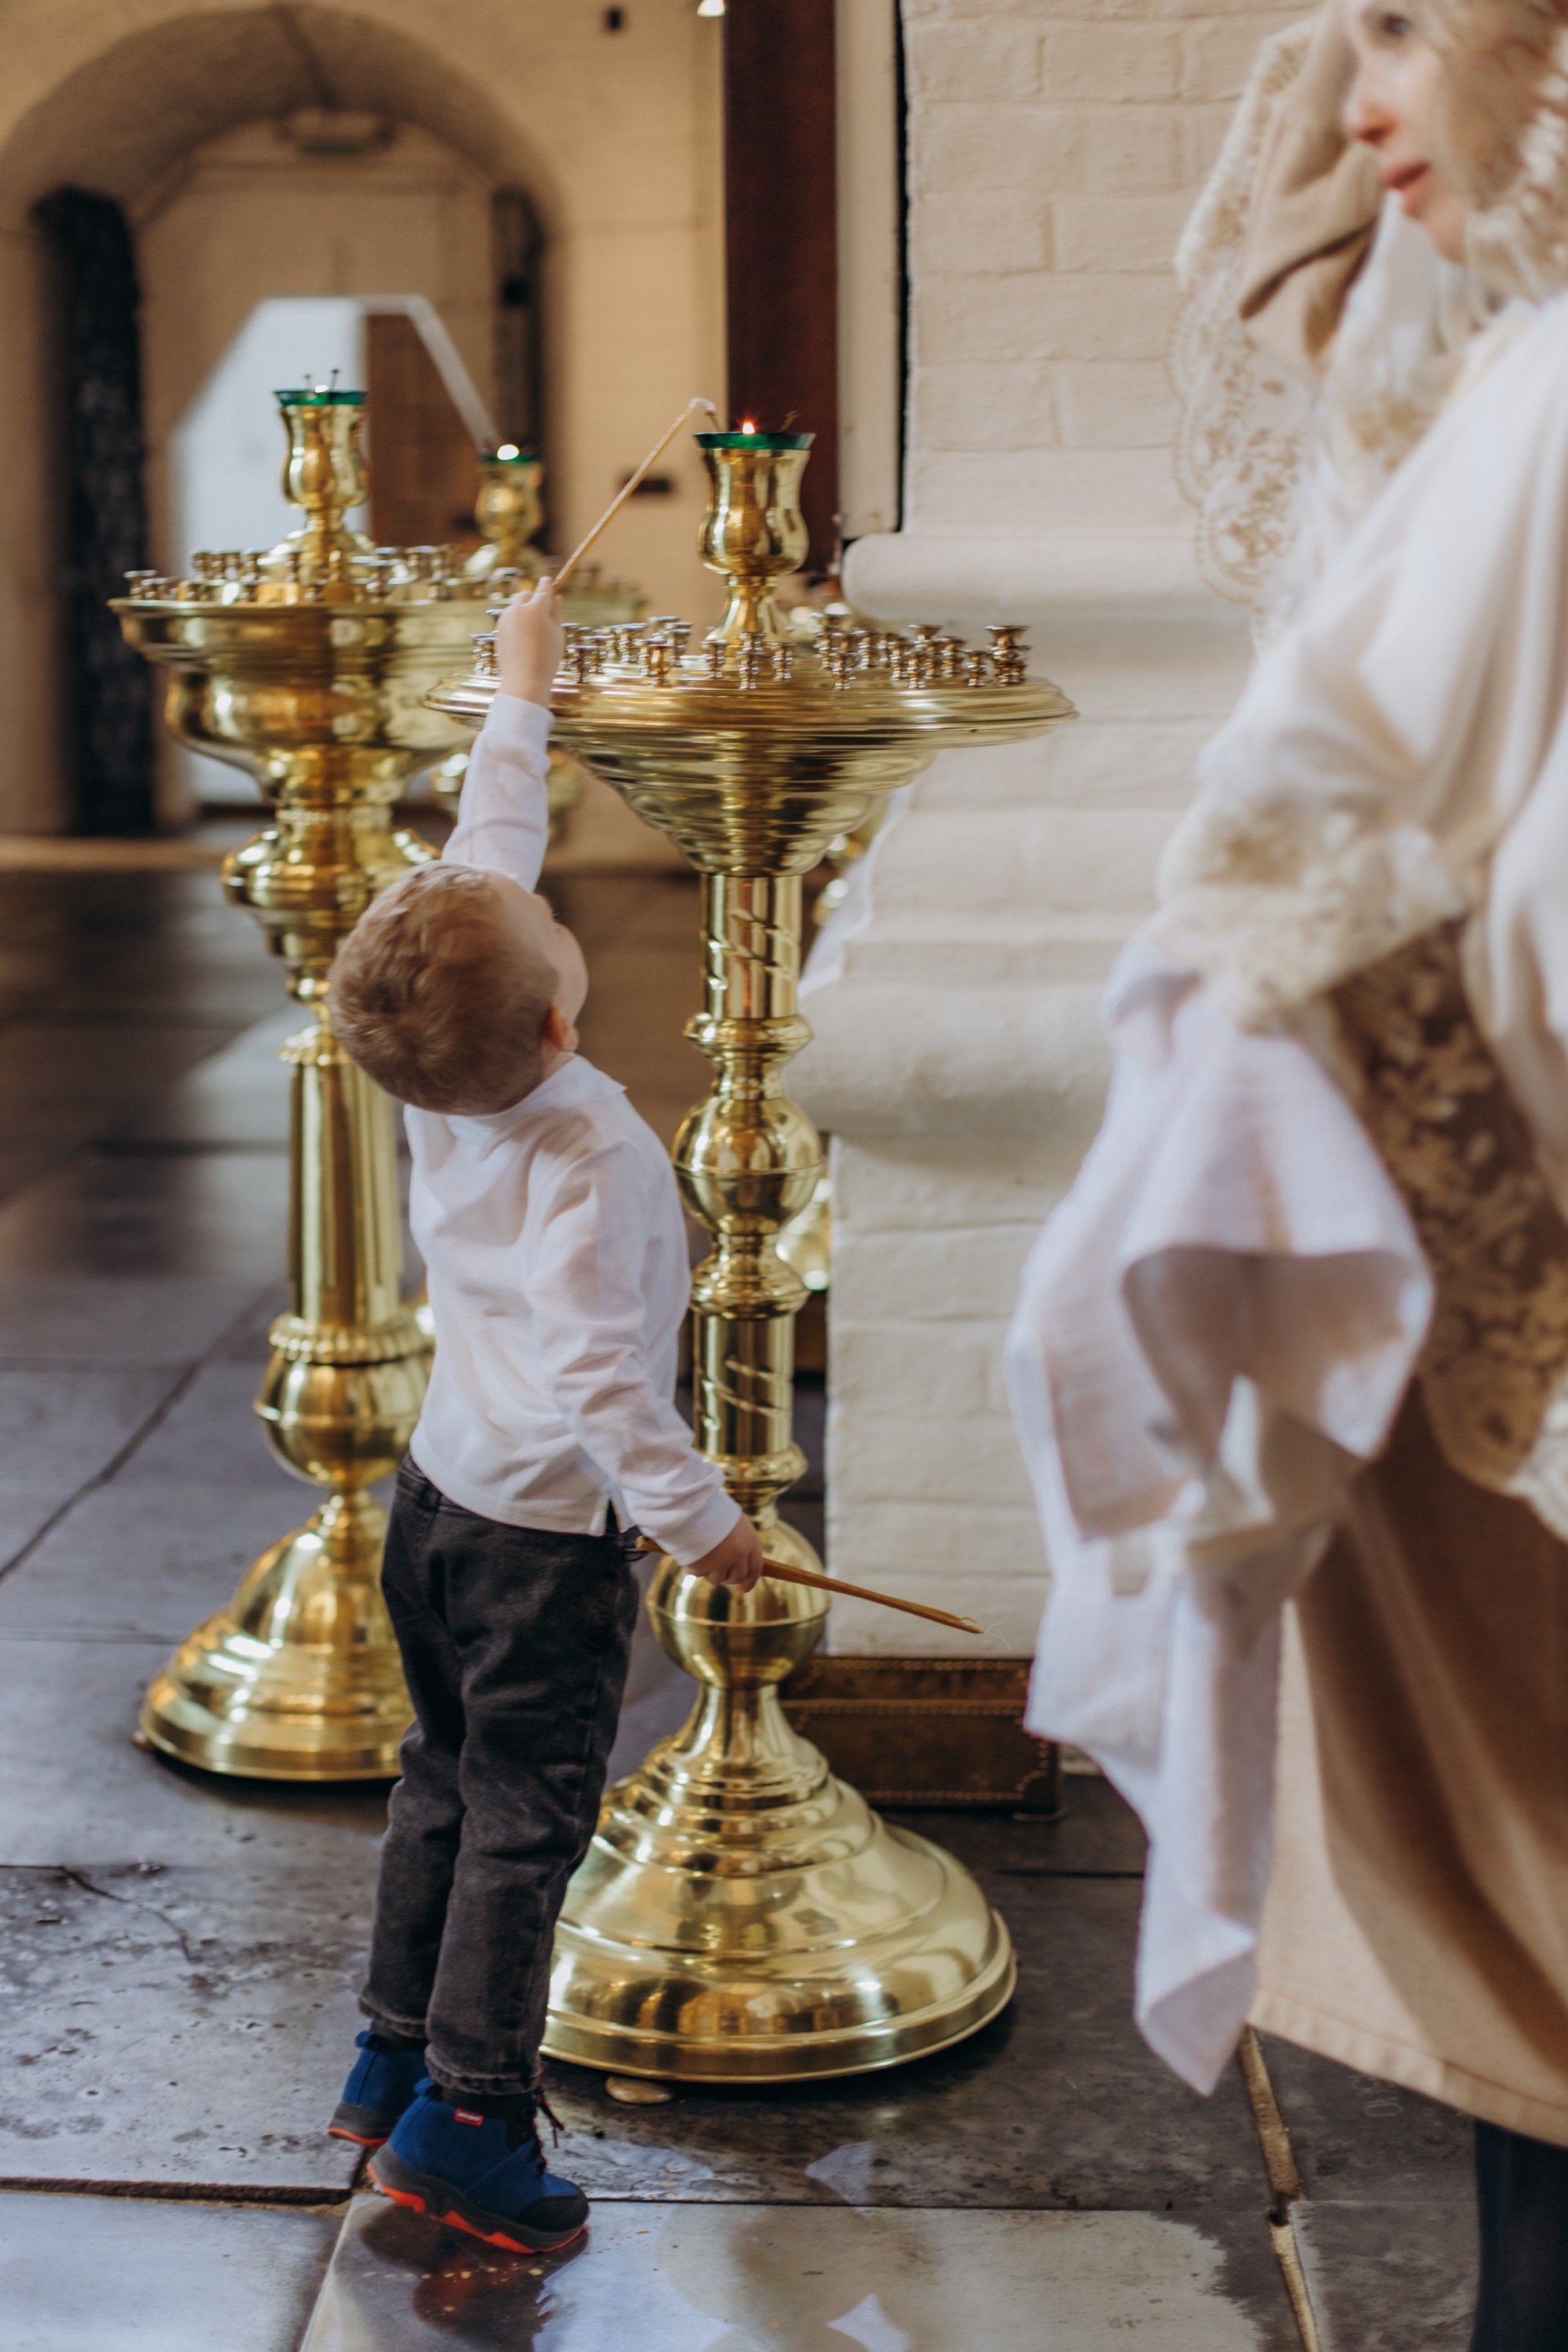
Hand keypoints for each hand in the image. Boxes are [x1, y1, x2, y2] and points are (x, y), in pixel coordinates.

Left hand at [496, 577, 563, 707]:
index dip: (547, 584)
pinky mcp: (498, 628)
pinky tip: (523, 638)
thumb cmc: (546, 658)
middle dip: (533, 598)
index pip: (543, 589)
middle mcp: (518, 609)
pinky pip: (509, 618)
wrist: (524, 680)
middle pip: (526, 595)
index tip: (548, 580)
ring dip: (524, 610)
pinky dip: (516, 621)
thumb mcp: (557, 634)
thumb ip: (556, 613)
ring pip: (516, 606)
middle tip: (542, 611)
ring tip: (533, 630)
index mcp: (536, 609)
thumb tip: (556, 597)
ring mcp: (506, 618)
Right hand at [688, 1516, 765, 1594]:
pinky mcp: (703, 1567)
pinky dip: (693, 1566)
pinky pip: (698, 1574)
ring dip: (710, 1571)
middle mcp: (739, 1554)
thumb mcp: (734, 1522)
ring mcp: (721, 1562)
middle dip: (728, 1577)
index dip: (751, 1580)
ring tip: (702, 1553)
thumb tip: (740, 1564)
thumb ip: (740, 1541)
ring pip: (717, 1579)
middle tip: (718, 1569)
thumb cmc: (712, 1510)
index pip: (755, 1567)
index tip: (745, 1588)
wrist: (692, 1506)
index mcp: (750, 1540)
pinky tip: (691, 1551)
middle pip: (736, 1577)